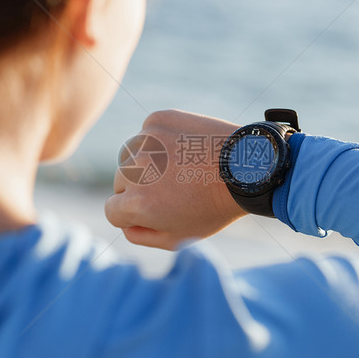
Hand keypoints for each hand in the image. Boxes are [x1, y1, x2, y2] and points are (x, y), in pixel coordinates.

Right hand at [105, 109, 246, 249]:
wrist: (246, 166)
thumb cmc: (214, 206)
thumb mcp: (178, 238)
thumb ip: (141, 236)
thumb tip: (124, 223)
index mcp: (135, 203)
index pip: (112, 211)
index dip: (133, 213)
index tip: (154, 209)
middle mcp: (134, 169)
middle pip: (120, 182)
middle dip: (140, 188)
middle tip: (174, 189)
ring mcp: (144, 140)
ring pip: (130, 156)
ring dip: (146, 162)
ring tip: (180, 168)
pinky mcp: (157, 119)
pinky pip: (147, 134)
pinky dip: (160, 141)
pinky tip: (184, 149)